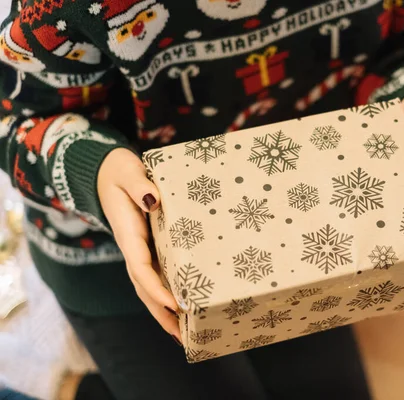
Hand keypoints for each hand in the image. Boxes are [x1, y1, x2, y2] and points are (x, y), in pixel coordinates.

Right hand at [98, 148, 180, 342]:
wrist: (105, 172)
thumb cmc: (119, 171)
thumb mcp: (126, 171)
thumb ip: (138, 184)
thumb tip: (152, 200)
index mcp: (128, 233)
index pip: (140, 267)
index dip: (156, 288)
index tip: (174, 304)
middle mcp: (132, 248)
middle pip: (144, 287)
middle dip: (161, 312)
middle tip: (182, 334)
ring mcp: (139, 250)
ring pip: (149, 286)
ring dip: (163, 311)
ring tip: (185, 333)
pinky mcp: (147, 248)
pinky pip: (155, 275)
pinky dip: (166, 294)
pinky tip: (182, 308)